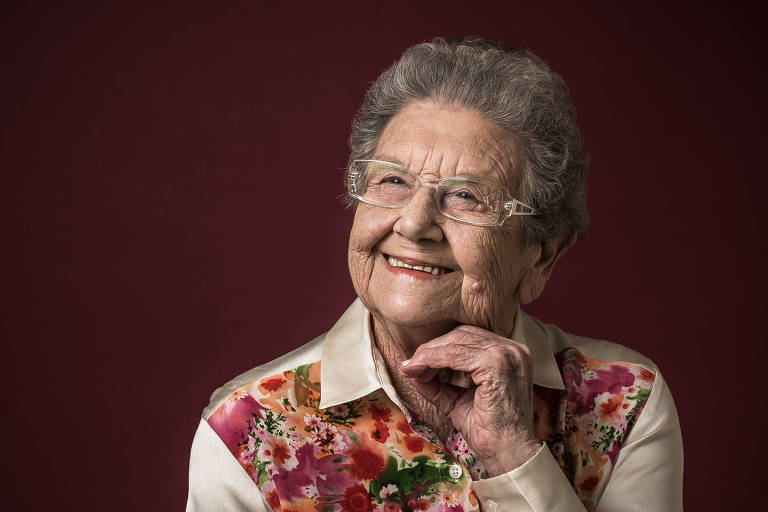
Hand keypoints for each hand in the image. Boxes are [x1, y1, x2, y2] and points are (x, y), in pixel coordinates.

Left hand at [400, 325, 540, 475]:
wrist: (508, 454)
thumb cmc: (488, 430)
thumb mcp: (457, 399)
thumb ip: (438, 382)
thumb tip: (411, 368)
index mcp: (510, 353)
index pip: (468, 337)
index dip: (439, 347)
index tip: (415, 363)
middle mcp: (513, 349)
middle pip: (462, 335)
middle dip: (431, 349)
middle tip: (410, 366)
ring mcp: (507, 354)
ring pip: (456, 341)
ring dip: (428, 355)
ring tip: (412, 370)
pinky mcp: (496, 364)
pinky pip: (455, 354)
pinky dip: (433, 360)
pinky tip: (420, 371)